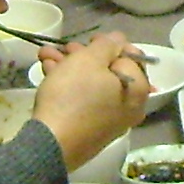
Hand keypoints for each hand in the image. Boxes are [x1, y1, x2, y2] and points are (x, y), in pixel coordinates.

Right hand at [31, 34, 152, 167]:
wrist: (51, 144)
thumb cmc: (74, 96)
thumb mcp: (89, 60)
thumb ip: (108, 44)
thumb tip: (119, 40)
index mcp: (138, 89)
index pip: (131, 57)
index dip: (110, 43)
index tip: (90, 39)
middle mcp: (129, 106)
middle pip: (108, 71)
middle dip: (82, 55)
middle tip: (64, 47)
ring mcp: (110, 120)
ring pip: (91, 84)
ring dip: (69, 66)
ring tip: (45, 55)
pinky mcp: (90, 129)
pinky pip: (83, 99)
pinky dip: (68, 84)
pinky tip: (48, 71)